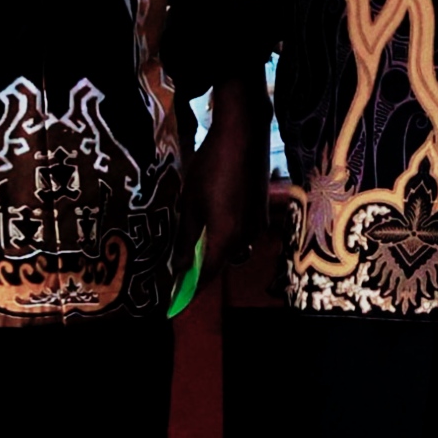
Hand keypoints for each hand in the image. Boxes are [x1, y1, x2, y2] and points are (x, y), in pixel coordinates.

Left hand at [190, 90, 270, 277]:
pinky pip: (243, 234)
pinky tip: (213, 221)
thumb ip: (186, 238)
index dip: (190, 291)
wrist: (244, 134)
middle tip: (179, 272)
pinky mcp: (262, 210)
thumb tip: (179, 267)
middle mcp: (248, 237)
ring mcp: (259, 224)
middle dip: (201, 271)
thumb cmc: (211, 167)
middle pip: (222, 264)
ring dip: (215, 251)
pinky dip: (227, 236)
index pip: (207, 276)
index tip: (175, 303)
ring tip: (194, 243)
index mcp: (227, 239)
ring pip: (234, 249)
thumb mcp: (190, 203)